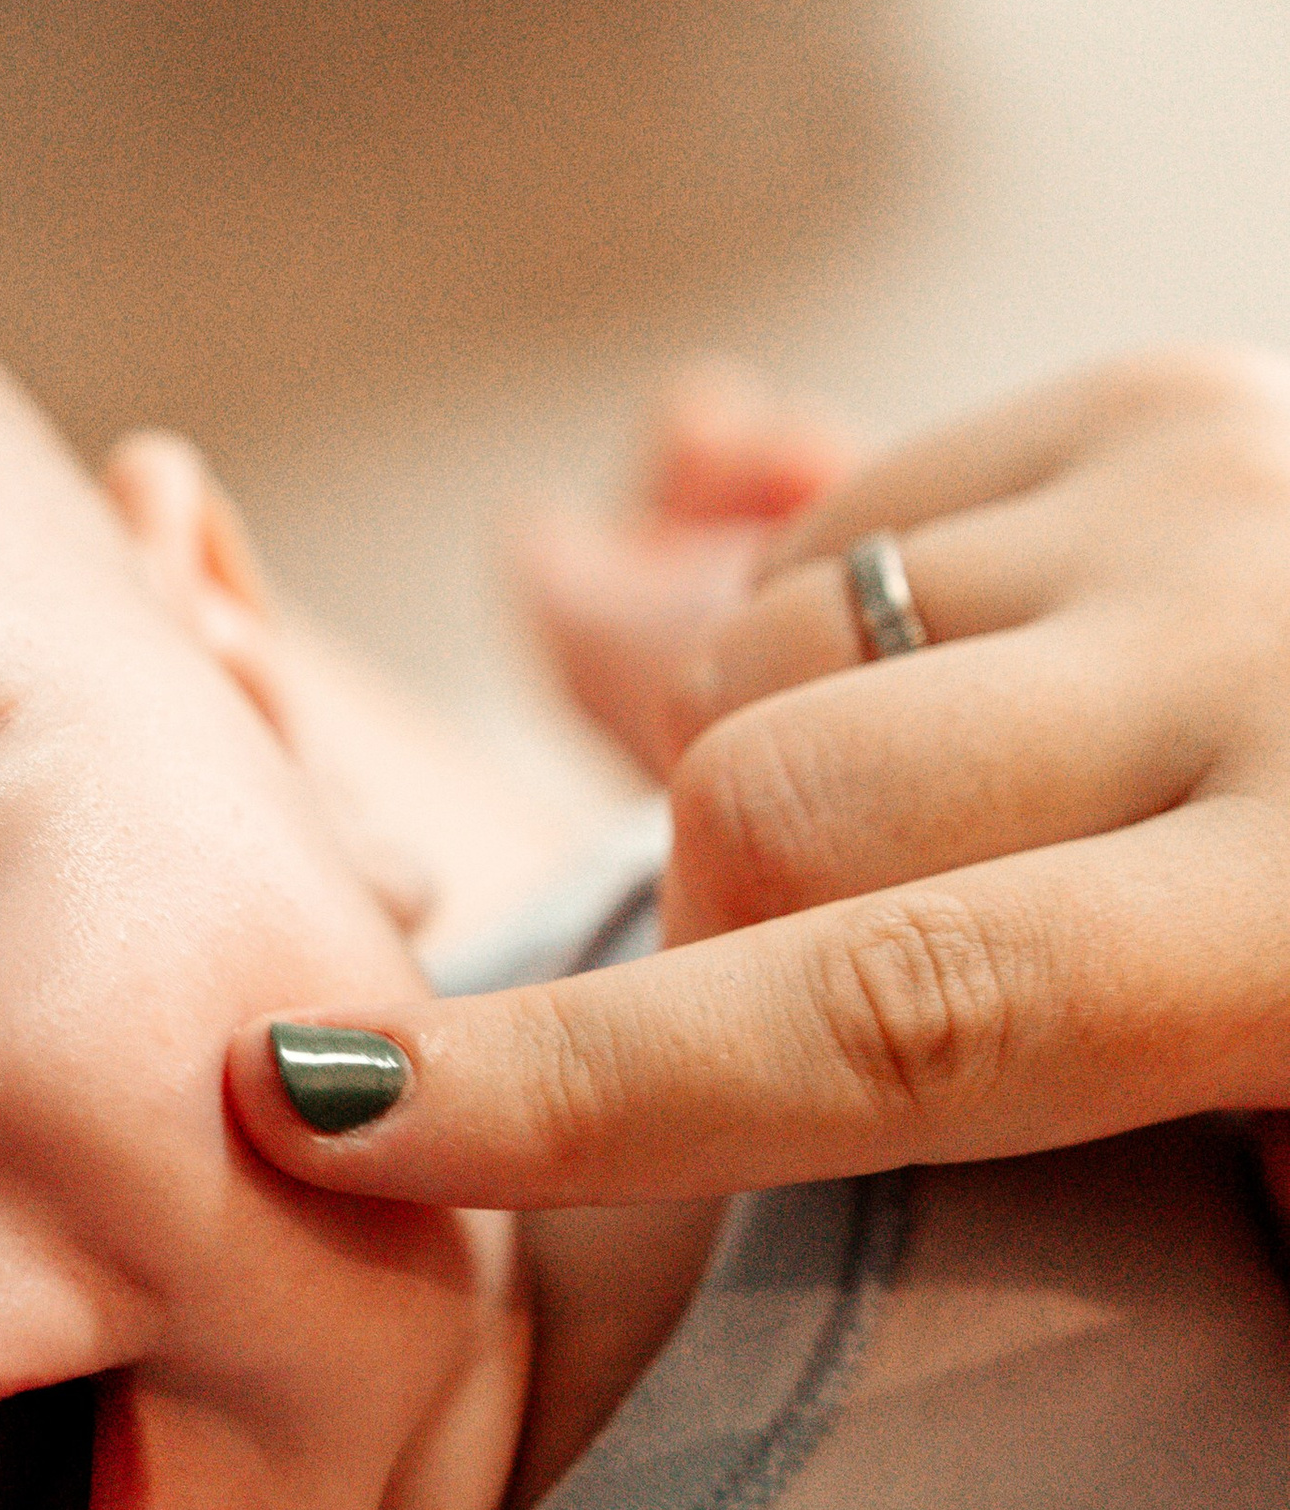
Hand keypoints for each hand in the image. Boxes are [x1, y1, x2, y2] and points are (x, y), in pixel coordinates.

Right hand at [233, 349, 1289, 1205]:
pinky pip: (845, 527)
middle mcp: (1254, 660)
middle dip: (693, 940)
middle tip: (809, 1029)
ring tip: (926, 880)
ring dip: (768, 788)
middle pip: (763, 798)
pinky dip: (832, 645)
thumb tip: (642, 796)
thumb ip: (991, 1054)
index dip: (582, 1088)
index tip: (313, 1115)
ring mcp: (1207, 486)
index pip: (889, 1018)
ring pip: (768, 646)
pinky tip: (969, 730)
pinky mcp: (1174, 394)